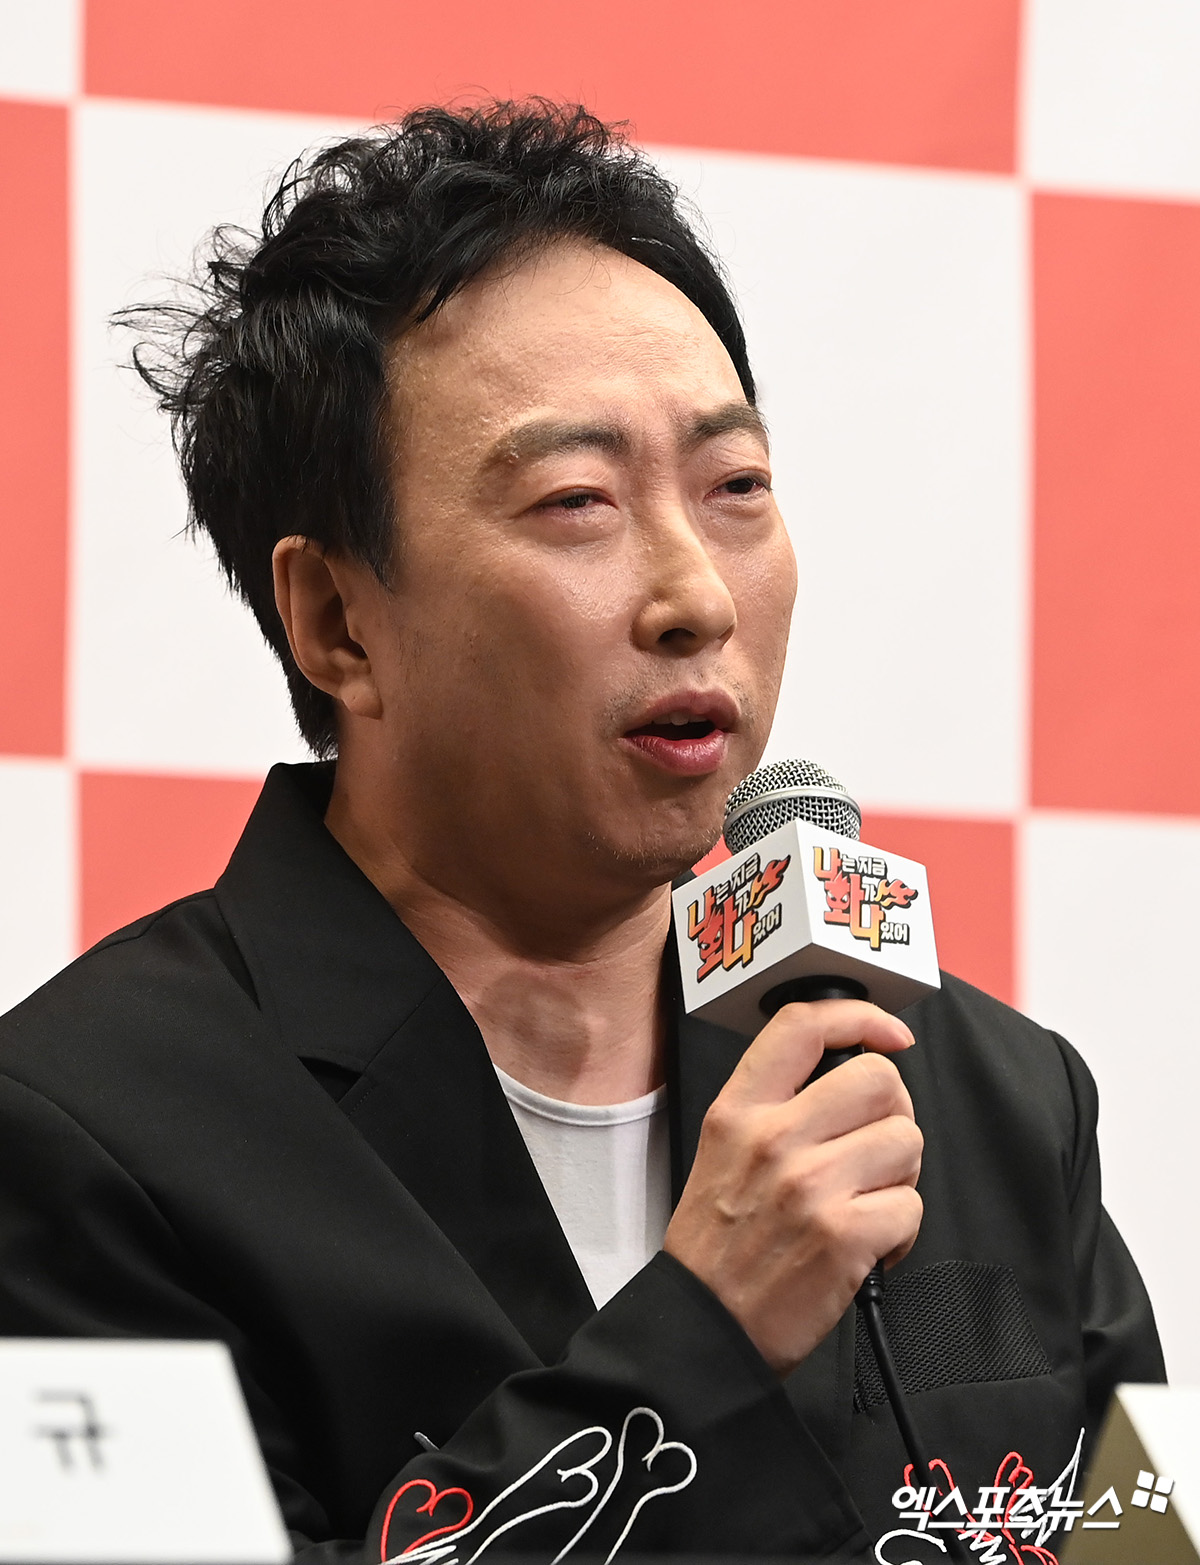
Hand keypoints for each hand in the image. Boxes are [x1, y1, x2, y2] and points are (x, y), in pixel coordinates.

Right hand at [663, 999, 921, 1376]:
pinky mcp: (843, 1236)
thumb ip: (776, 1106)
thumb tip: (854, 1079)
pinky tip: (867, 1247)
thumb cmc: (717, 1246)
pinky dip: (900, 1233)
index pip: (803, 1026)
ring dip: (900, 1176)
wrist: (703, 1329)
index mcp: (738, 1110)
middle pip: (879, 1080)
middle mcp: (773, 1138)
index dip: (859, 1017)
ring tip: (866, 1203)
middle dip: (893, 1115)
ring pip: (906, 1140)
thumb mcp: (721, 1150)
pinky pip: (911, 1207)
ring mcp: (810, 1185)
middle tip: (874, 1149)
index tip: (887, 1033)